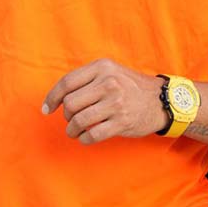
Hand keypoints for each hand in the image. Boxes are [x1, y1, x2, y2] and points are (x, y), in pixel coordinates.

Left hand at [42, 58, 167, 144]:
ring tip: (74, 131)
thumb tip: (56, 97)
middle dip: (66, 114)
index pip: (67, 83)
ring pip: (78, 120)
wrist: (160, 100)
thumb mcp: (110, 71)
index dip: (52, 98)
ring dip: (72, 130)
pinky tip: (85, 137)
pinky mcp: (122, 121)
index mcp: (102, 67)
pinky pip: (92, 135)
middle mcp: (109, 83)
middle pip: (70, 103)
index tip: (46, 109)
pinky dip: (84, 139)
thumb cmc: (129, 86)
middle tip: (71, 119)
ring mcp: (116, 102)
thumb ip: (86, 79)